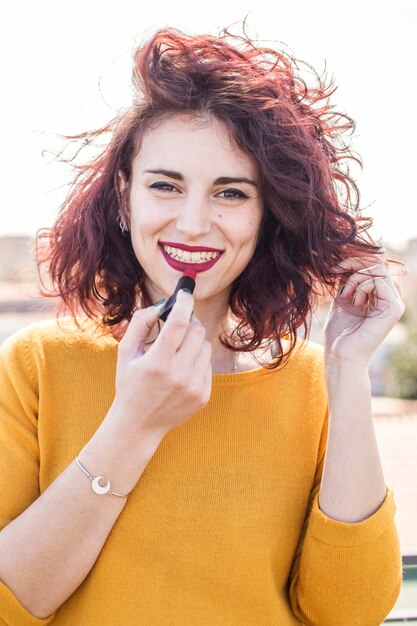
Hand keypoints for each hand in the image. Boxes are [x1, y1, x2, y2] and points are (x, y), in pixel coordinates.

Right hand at [112, 289, 211, 435]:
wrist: (139, 424)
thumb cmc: (130, 383)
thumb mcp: (126, 352)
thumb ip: (140, 323)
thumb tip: (162, 305)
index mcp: (157, 362)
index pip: (179, 323)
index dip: (184, 303)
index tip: (185, 294)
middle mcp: (178, 375)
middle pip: (197, 332)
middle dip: (189, 321)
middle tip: (179, 322)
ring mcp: (193, 387)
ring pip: (206, 347)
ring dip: (194, 341)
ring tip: (178, 350)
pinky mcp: (203, 396)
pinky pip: (208, 365)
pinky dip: (197, 360)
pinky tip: (182, 369)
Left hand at [323, 256, 405, 364]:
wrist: (341, 355)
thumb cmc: (339, 333)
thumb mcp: (342, 299)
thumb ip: (348, 281)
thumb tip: (346, 260)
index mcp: (381, 297)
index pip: (375, 266)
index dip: (355, 260)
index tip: (334, 268)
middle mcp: (391, 299)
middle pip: (379, 263)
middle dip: (354, 263)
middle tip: (336, 272)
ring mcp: (395, 303)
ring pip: (378, 269)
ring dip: (355, 277)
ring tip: (346, 295)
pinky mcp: (393, 308)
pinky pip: (378, 281)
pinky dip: (361, 285)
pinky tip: (354, 301)